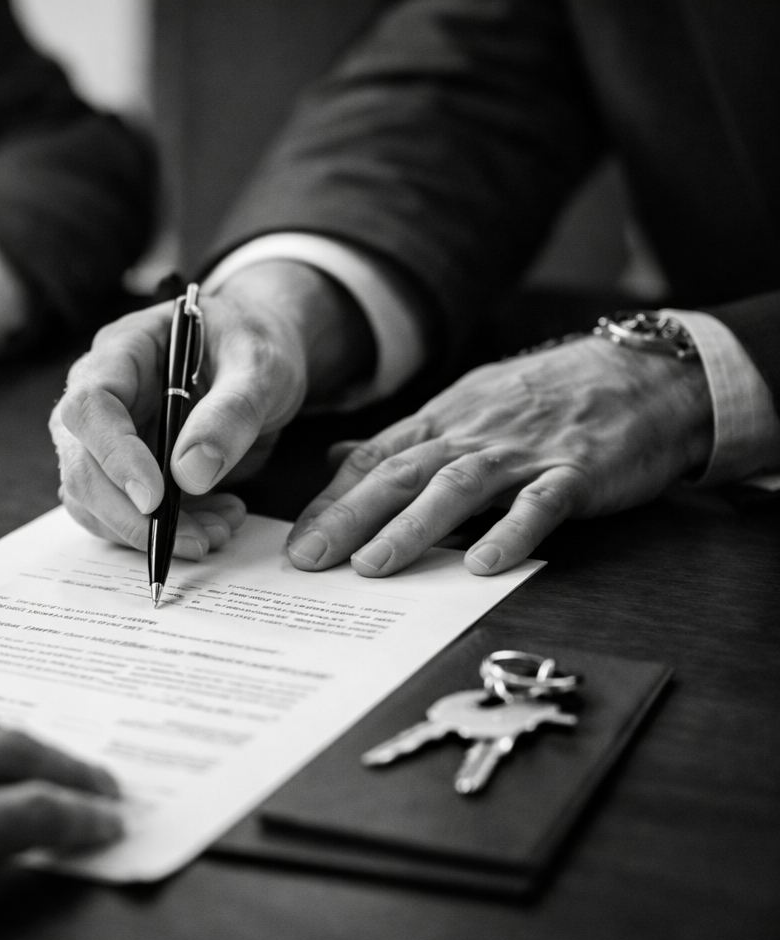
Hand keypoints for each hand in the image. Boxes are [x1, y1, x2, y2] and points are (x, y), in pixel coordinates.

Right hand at [52, 261, 373, 558]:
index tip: (156, 498)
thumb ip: (232, 412)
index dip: (114, 455)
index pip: (91, 405)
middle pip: (82, 464)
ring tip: (218, 531)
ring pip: (96, 502)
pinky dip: (166, 534)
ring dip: (151, 532)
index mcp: (124, 351)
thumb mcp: (261, 368)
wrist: (264, 364)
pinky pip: (125, 516)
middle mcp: (104, 397)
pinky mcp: (128, 474)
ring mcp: (110, 439)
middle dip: (133, 515)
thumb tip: (189, 474)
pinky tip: (215, 524)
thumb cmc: (257, 345)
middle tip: (194, 539)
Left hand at [286, 336, 713, 576]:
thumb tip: (339, 457)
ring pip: (458, 486)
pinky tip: (483, 565)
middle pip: (401, 474)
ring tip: (373, 565)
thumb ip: (404, 440)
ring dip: (413, 526)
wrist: (643, 373)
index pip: (374, 460)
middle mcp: (473, 435)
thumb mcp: (465, 406)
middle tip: (309, 560)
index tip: (297, 540)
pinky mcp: (577, 470)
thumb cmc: (547, 397)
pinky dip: (512, 532)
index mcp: (444, 423)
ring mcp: (524, 452)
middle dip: (349, 517)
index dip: (332, 499)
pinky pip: (540, 502)